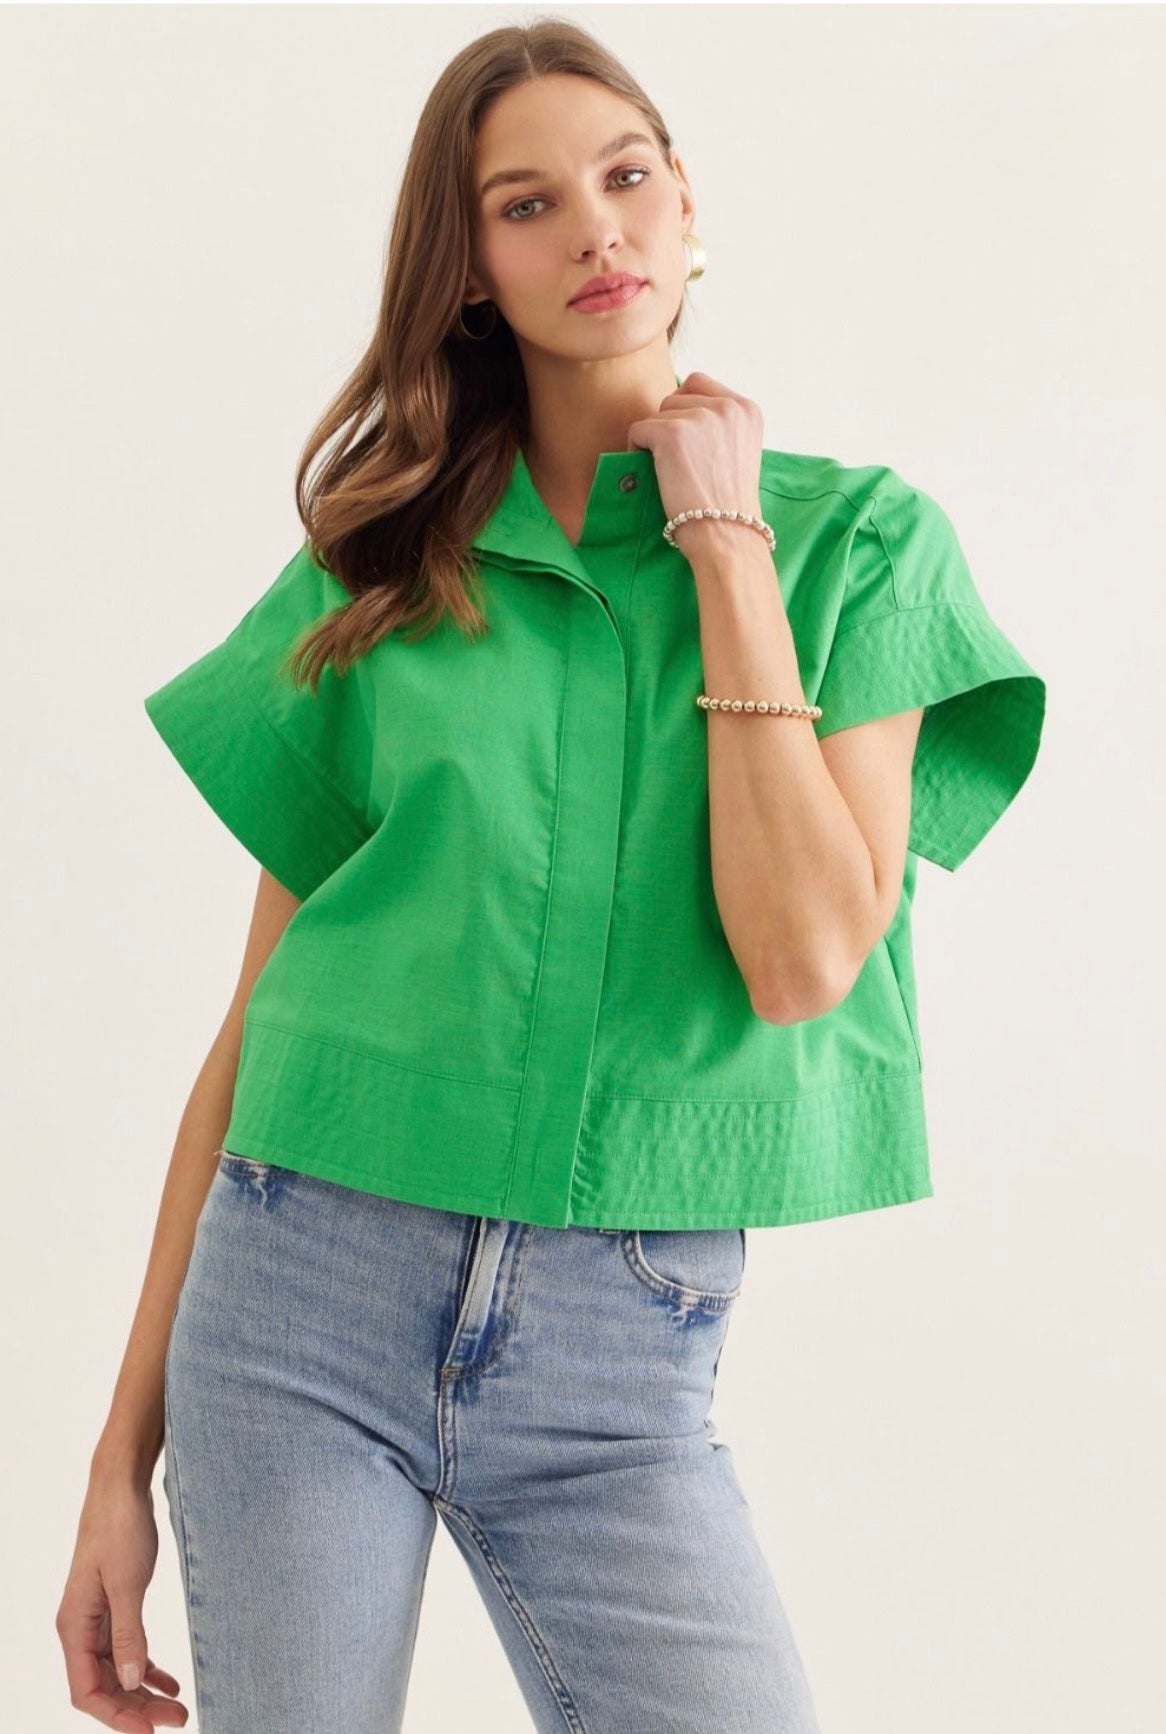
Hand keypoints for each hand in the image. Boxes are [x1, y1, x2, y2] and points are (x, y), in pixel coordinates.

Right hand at [56, 1472, 188, 1729]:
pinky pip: (127, 1649)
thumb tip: (133, 1682)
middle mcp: (80, 1627)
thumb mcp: (128, 1583)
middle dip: (137, 1709)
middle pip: (103, 1687)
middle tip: (178, 1720)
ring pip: (117, 1671)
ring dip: (144, 1692)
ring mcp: (97, 1618)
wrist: (122, 1486)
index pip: (86, 1691)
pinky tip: (169, 1681)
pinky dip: (147, 1667)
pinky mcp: (115, 1605)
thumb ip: (130, 1634)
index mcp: (74, 1626)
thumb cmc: (119, 1527)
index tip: (150, 1731)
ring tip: (178, 1708)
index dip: (116, 1717)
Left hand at [625, 371, 765, 558]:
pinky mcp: (673, 432)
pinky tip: (655, 475)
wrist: (727, 535)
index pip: (698, 384)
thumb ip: (720, 425)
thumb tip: (679, 409)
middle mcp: (727, 406)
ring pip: (657, 413)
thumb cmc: (728, 505)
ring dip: (656, 440)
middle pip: (675, 396)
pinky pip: (638, 430)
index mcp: (746, 408)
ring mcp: (700, 417)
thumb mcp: (739, 451)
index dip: (685, 413)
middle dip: (670, 426)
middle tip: (680, 463)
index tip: (691, 447)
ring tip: (672, 472)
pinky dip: (637, 451)